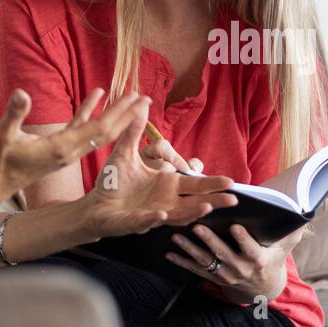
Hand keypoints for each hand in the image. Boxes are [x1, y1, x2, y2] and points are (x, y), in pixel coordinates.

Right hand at [0, 88, 142, 209]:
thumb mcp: (3, 136)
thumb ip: (14, 114)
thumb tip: (22, 93)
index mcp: (62, 147)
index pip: (99, 128)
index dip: (119, 113)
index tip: (137, 100)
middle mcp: (70, 151)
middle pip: (107, 131)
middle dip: (127, 115)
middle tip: (147, 98)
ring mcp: (67, 151)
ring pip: (98, 131)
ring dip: (116, 114)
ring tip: (131, 97)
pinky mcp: (61, 149)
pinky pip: (82, 128)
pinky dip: (91, 111)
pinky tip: (99, 95)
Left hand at [82, 99, 237, 237]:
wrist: (94, 204)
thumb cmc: (114, 182)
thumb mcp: (125, 153)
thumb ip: (134, 131)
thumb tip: (142, 104)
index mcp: (167, 184)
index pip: (194, 182)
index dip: (209, 180)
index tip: (221, 176)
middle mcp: (166, 200)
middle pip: (195, 200)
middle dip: (214, 199)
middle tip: (233, 197)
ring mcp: (153, 213)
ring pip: (178, 214)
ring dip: (192, 211)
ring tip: (206, 207)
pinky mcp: (135, 222)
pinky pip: (147, 221)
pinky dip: (154, 218)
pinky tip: (162, 214)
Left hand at [164, 223, 304, 303]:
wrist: (261, 287)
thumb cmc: (273, 259)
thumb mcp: (285, 247)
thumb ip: (292, 232)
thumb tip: (303, 215)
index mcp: (259, 260)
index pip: (251, 250)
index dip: (244, 240)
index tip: (235, 226)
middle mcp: (241, 270)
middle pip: (223, 255)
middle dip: (209, 241)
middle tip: (197, 226)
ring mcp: (225, 275)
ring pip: (206, 262)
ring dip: (190, 250)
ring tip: (176, 237)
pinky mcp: (214, 278)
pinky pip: (196, 270)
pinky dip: (181, 262)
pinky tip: (169, 253)